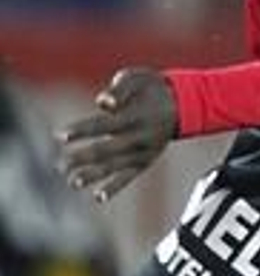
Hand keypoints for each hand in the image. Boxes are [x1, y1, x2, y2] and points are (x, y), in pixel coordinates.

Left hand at [57, 67, 177, 200]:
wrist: (184, 103)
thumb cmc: (152, 88)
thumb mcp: (138, 78)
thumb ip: (119, 88)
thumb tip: (103, 103)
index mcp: (137, 115)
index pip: (104, 124)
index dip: (81, 130)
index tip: (60, 135)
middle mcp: (140, 136)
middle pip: (107, 149)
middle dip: (82, 158)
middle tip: (61, 165)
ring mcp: (144, 151)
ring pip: (116, 166)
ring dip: (93, 175)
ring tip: (73, 182)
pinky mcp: (146, 161)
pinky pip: (130, 177)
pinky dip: (115, 188)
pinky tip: (98, 197)